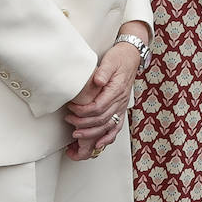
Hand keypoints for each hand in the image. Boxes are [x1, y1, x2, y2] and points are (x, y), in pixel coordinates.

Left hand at [64, 41, 139, 160]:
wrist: (131, 57)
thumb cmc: (119, 58)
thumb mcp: (110, 60)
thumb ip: (103, 71)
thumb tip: (97, 81)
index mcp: (117, 90)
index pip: (98, 107)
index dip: (83, 111)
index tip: (71, 108)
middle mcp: (120, 101)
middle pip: (101, 119)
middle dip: (83, 124)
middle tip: (69, 120)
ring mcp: (121, 106)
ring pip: (108, 127)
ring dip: (92, 134)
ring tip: (77, 135)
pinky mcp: (121, 108)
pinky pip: (117, 127)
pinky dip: (108, 138)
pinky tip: (99, 144)